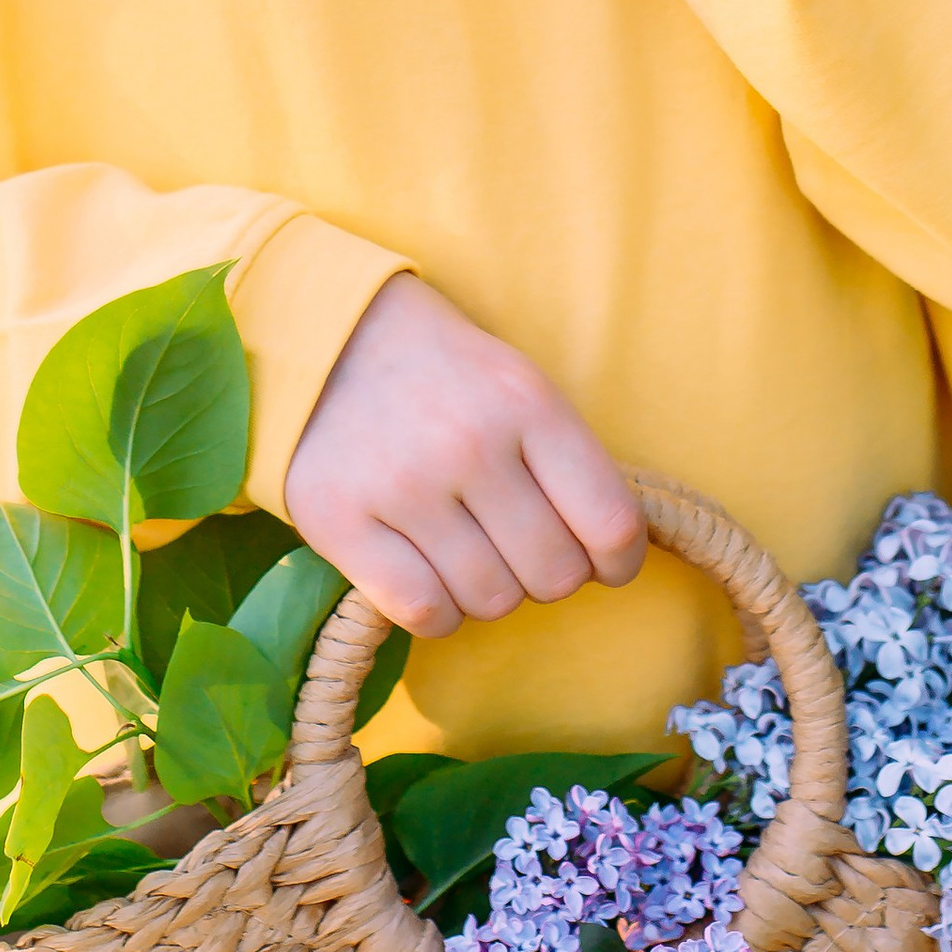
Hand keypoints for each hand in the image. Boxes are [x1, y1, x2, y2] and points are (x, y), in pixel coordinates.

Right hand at [283, 274, 646, 641]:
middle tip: (517, 545)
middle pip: (554, 575)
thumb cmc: (448, 379)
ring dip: (487, 591)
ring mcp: (402, 484)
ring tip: (465, 549)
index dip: (618, 562)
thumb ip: (571, 466)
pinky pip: (425, 612)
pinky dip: (437, 610)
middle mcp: (469, 442)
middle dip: (546, 574)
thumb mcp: (523, 389)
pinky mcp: (340, 519)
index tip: (603, 564)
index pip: (611, 523)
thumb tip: (610, 559)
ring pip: (491, 602)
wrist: (334, 339)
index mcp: (528, 402)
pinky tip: (427, 573)